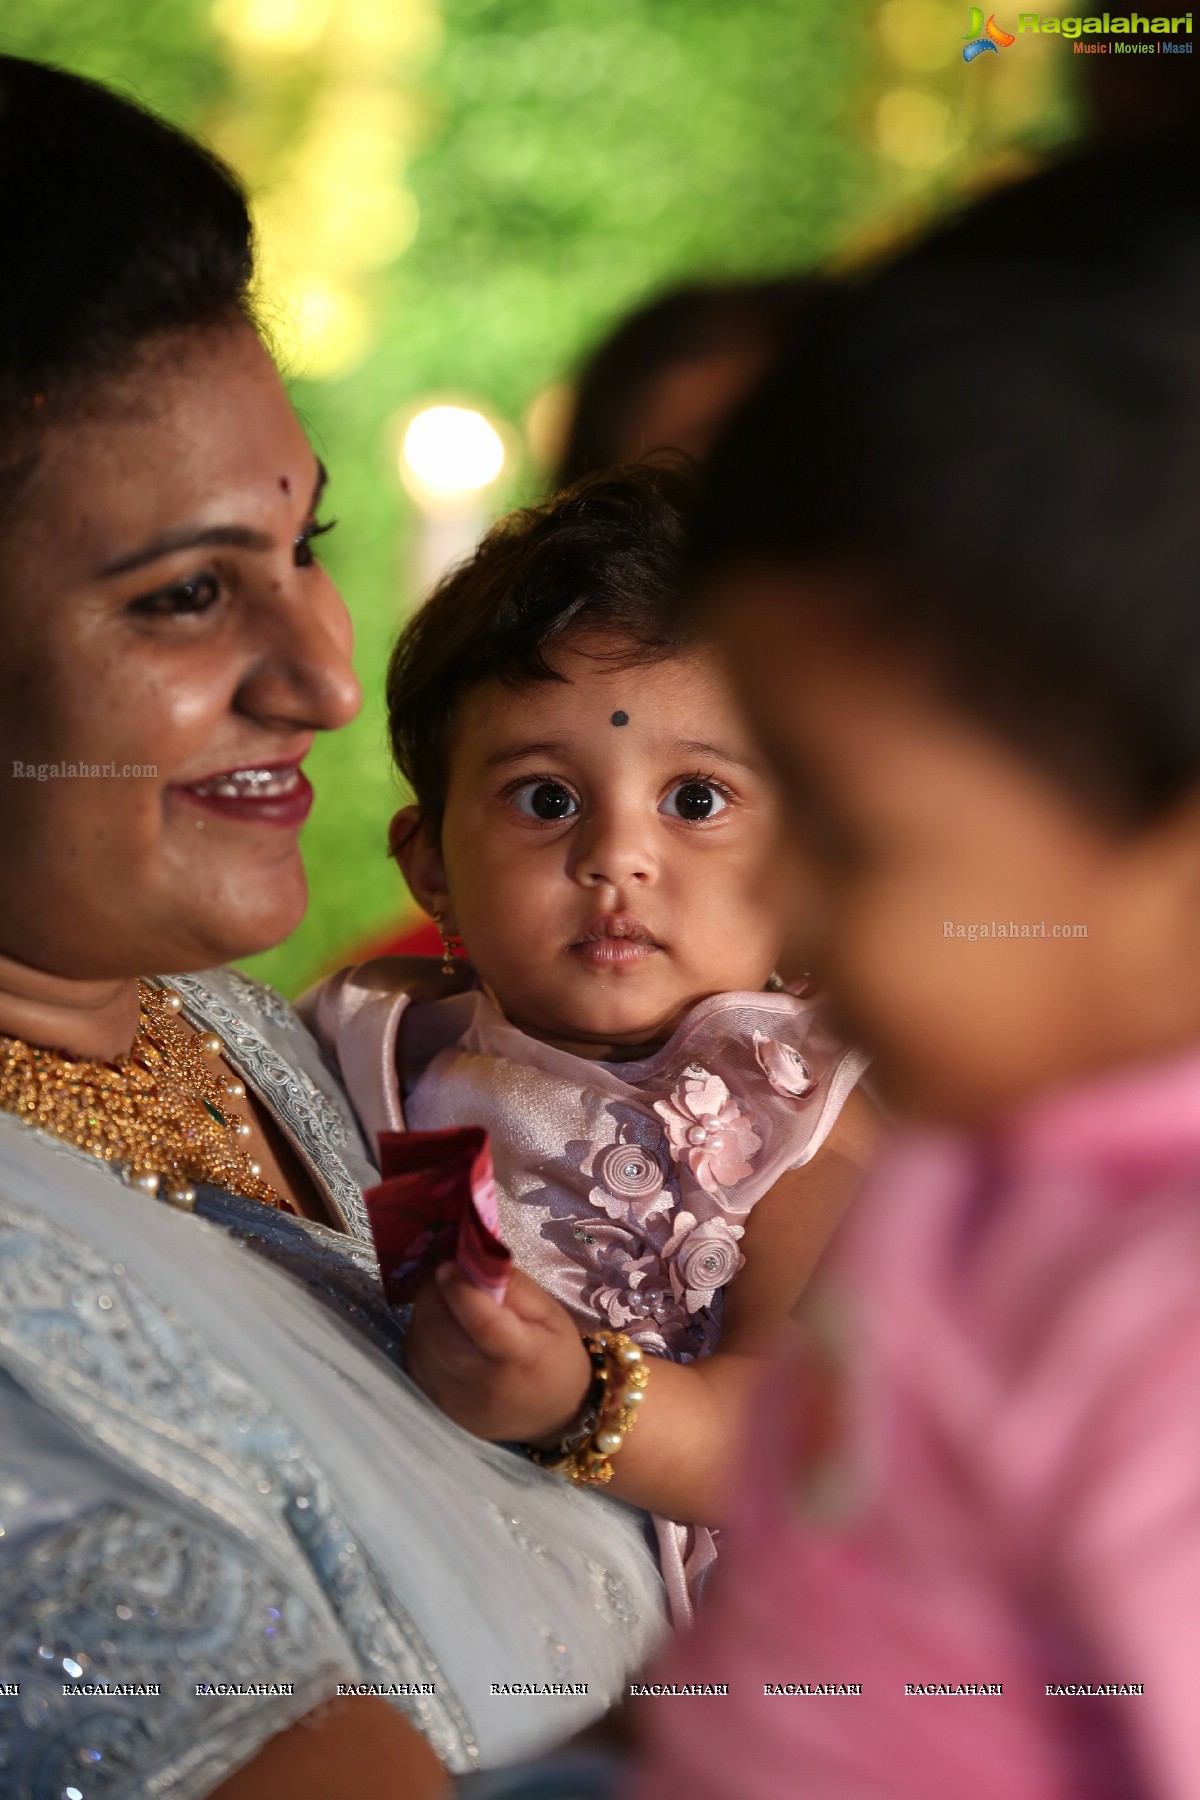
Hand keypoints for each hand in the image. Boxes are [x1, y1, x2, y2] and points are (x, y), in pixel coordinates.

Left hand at [404, 1263, 591, 1445]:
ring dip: (427, 1309)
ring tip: (447, 1298)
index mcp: (520, 1357)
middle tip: (447, 1270)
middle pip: (439, 1329)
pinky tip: (441, 1326)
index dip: (461, 1291)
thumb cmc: (555, 1358)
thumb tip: (475, 1257)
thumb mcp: (551, 1315)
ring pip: (420, 1339)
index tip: (449, 1262)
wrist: (550, 1417)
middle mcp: (481, 1383)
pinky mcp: (435, 1402)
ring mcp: (453, 1398)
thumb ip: (514, 1286)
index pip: (484, 1326)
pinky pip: (414, 1355)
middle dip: (434, 1290)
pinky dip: (422, 1332)